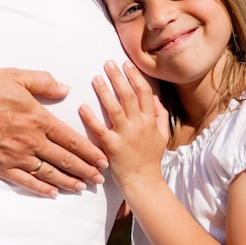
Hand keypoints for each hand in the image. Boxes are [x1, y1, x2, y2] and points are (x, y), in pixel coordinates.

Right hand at [0, 68, 107, 196]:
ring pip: (49, 173)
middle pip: (65, 159)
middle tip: (99, 179)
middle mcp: (30, 140)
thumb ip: (44, 82)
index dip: (90, 151)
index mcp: (38, 119)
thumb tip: (66, 88)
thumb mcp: (16, 76)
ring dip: (68, 181)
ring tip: (82, 187)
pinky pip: (25, 181)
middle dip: (85, 170)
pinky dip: (40, 189)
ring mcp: (15, 156)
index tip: (103, 159)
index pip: (71, 139)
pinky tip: (52, 193)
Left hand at [79, 60, 168, 189]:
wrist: (144, 181)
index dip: (134, 76)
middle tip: (108, 63)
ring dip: (104, 92)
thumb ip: (160, 115)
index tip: (126, 64)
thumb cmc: (151, 158)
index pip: (143, 92)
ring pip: (114, 108)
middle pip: (127, 95)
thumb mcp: (162, 135)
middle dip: (118, 77)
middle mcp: (138, 125)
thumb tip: (156, 98)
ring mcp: (125, 135)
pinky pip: (100, 129)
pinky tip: (83, 106)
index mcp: (150, 121)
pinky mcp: (112, 146)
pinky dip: (91, 117)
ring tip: (96, 78)